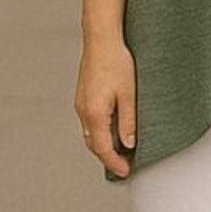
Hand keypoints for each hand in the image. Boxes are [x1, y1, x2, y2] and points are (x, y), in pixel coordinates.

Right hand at [75, 34, 137, 176]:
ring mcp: (81, 104)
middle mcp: (83, 111)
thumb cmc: (117, 62)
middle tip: (126, 166)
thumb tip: (129, 144)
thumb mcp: (129, 94)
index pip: (103, 148)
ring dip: (104, 146)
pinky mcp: (83, 97)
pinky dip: (101, 133)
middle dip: (109, 158)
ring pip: (91, 134)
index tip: (126, 172)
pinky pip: (91, 123)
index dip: (114, 163)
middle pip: (94, 145)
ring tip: (122, 152)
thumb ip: (128, 121)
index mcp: (94, 113)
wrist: (101, 40)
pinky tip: (114, 132)